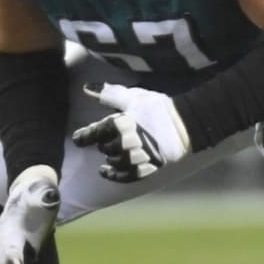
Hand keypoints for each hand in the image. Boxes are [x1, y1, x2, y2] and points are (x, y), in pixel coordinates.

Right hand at [0, 165, 59, 263]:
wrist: (28, 190)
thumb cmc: (36, 191)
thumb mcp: (42, 191)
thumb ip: (46, 195)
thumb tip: (54, 194)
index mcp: (11, 224)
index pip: (10, 246)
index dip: (12, 261)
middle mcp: (8, 238)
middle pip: (7, 261)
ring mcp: (14, 246)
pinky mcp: (23, 250)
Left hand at [72, 82, 190, 181]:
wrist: (185, 122)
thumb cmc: (157, 107)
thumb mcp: (132, 96)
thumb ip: (108, 94)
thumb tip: (87, 88)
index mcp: (123, 123)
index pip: (96, 132)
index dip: (84, 136)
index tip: (78, 138)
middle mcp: (129, 142)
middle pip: (105, 148)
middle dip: (102, 144)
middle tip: (103, 140)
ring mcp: (140, 156)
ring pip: (116, 162)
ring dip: (110, 158)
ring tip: (108, 154)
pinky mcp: (149, 166)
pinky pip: (128, 175)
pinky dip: (115, 175)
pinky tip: (106, 171)